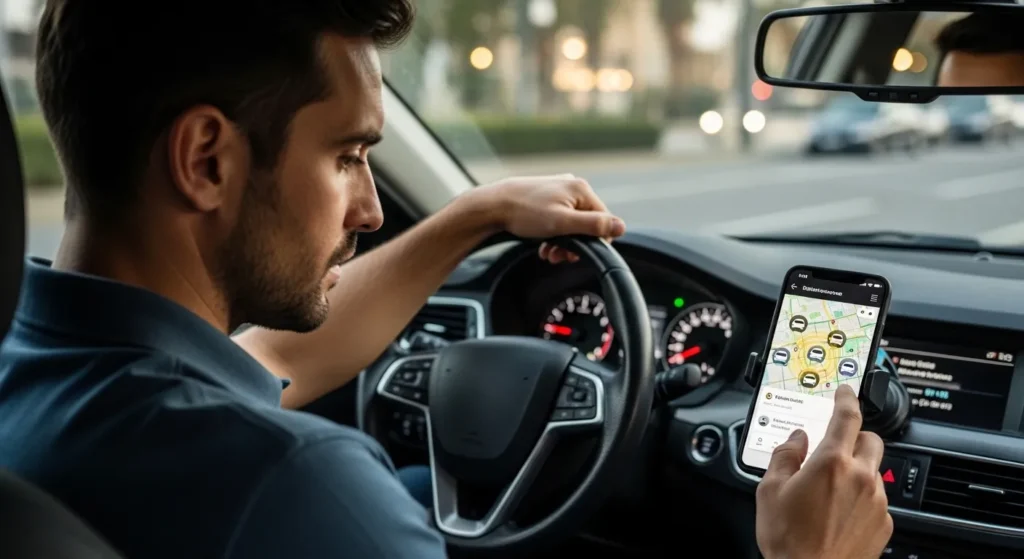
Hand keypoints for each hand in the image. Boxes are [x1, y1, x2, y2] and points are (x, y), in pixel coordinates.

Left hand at [468, 174, 624, 263]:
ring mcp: (559, 190)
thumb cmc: (524, 213)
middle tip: (558, 256)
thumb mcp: (562, 223)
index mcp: (581, 190)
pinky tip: (543, 244)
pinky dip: (554, 234)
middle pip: (587, 223)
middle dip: (575, 244)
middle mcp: (573, 186)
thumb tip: (621, 227)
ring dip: (563, 242)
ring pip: (572, 223)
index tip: (575, 254)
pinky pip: (560, 219)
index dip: (593, 242)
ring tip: (548, 252)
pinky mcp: (547, 196)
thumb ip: (593, 225)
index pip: (604, 221)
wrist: (493, 205)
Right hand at [755, 385, 892, 558]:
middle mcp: (861, 477)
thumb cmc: (789, 540)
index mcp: (831, 462)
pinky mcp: (884, 524)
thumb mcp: (770, 490)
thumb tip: (795, 439)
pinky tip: (839, 513)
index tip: (845, 391)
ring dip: (856, 470)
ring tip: (829, 491)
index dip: (847, 398)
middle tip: (833, 447)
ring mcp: (876, 502)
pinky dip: (861, 498)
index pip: (847, 416)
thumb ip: (784, 455)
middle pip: (871, 439)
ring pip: (874, 470)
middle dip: (854, 437)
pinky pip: (876, 499)